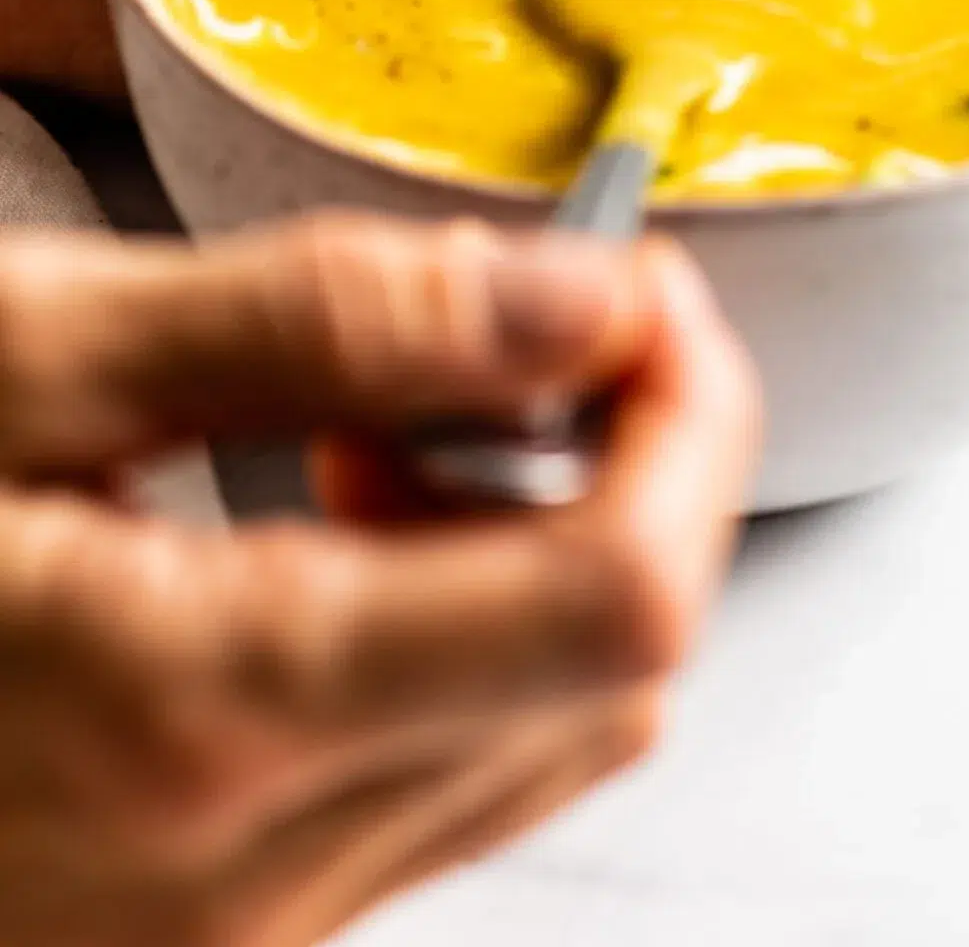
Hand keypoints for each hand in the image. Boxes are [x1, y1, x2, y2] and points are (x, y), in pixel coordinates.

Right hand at [0, 210, 758, 945]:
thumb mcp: (26, 356)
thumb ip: (326, 323)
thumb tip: (574, 296)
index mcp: (211, 711)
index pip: (622, 598)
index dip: (689, 421)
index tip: (642, 296)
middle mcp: (244, 875)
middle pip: (615, 671)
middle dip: (633, 469)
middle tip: (537, 327)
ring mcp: (228, 931)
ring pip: (539, 737)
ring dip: (539, 549)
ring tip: (387, 421)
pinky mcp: (203, 928)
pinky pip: (426, 784)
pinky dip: (450, 634)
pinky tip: (323, 527)